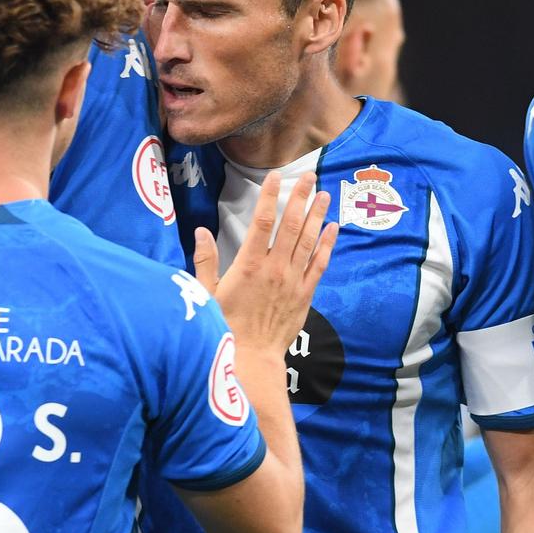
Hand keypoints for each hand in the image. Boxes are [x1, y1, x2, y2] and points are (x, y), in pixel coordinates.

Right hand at [192, 171, 336, 358]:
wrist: (252, 357)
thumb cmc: (225, 326)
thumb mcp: (206, 293)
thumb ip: (205, 260)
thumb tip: (200, 231)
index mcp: (249, 264)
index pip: (262, 221)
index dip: (270, 196)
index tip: (276, 176)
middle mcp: (275, 268)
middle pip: (292, 225)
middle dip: (301, 197)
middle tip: (309, 176)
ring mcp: (293, 280)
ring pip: (309, 240)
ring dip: (317, 215)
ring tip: (324, 194)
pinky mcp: (305, 294)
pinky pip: (320, 264)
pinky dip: (328, 244)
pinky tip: (333, 228)